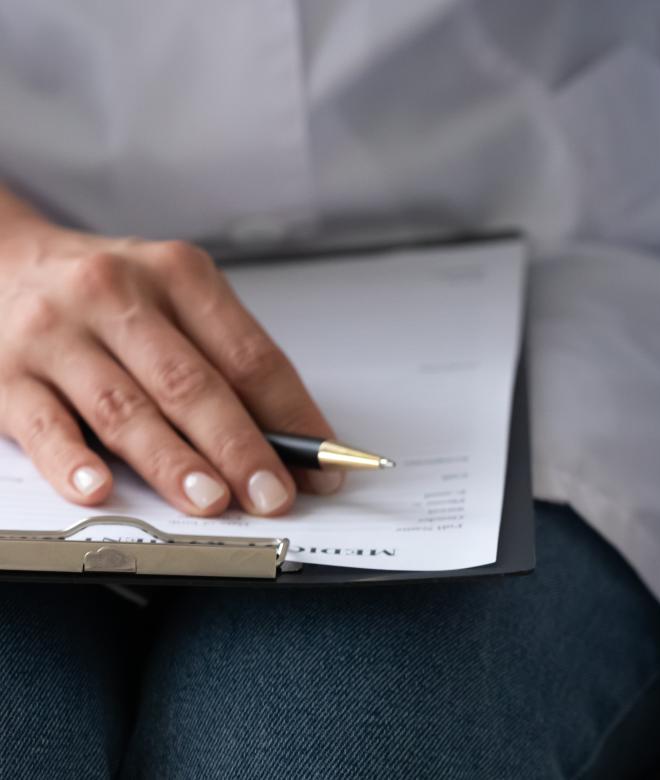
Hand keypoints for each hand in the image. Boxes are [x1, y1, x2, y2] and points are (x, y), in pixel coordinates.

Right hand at [0, 217, 338, 515]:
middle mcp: (115, 295)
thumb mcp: (172, 300)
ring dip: (172, 462)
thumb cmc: (104, 293)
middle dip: (239, 447)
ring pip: (125, 409)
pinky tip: (99, 489)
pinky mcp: (4, 373)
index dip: (292, 416)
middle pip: (191, 384)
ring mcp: (55, 334)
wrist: (0, 260)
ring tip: (210, 500)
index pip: (250, 356)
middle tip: (272, 493)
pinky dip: (73, 461)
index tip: (322, 463)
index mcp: (178, 275)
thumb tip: (290, 442)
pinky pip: (44, 424)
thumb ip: (225, 362)